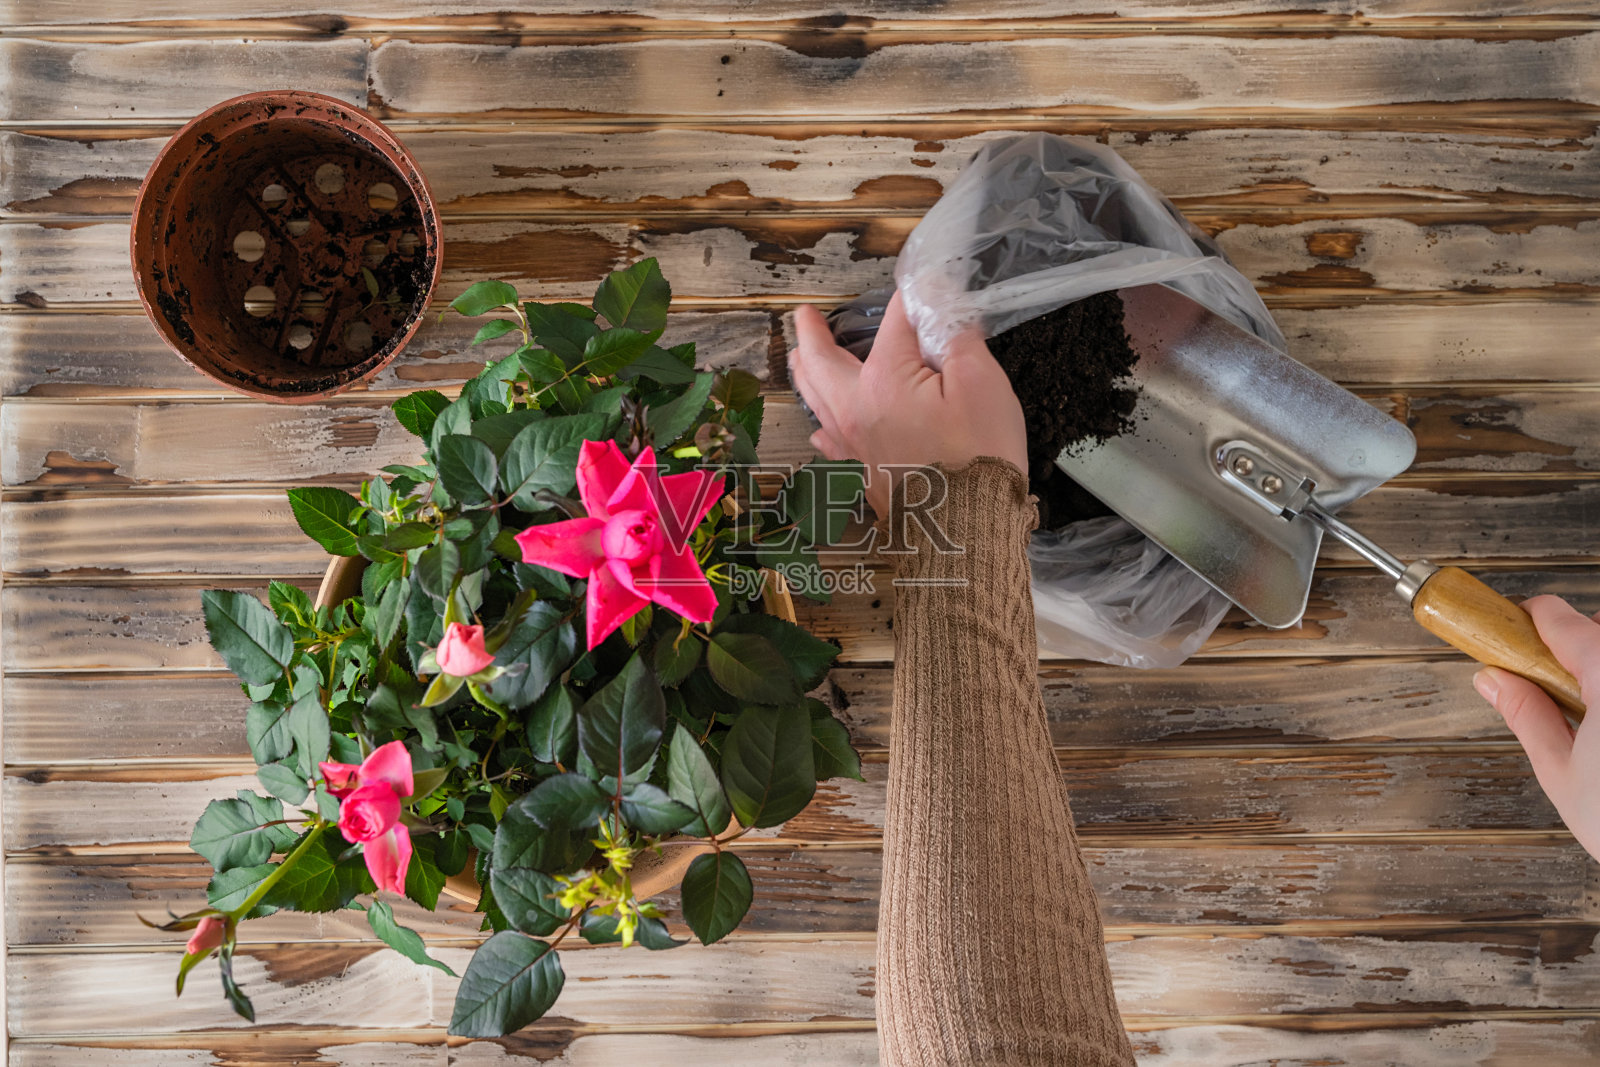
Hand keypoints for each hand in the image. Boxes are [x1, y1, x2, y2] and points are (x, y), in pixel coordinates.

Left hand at [788, 292, 1027, 516]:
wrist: (968, 529)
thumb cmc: (979, 458)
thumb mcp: (982, 382)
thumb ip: (956, 335)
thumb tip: (940, 305)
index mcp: (884, 381)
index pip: (895, 322)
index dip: (913, 301)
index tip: (925, 289)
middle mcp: (855, 410)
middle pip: (822, 361)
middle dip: (811, 334)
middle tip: (804, 317)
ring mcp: (852, 446)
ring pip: (815, 400)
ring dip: (807, 373)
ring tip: (801, 358)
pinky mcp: (860, 474)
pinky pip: (827, 442)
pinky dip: (821, 424)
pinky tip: (819, 425)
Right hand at [1473, 595, 1599, 859]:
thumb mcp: (1561, 774)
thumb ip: (1526, 715)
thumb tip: (1496, 681)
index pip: (1557, 617)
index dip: (1524, 622)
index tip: (1506, 633)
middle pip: (1598, 631)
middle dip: (1570, 652)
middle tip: (1549, 692)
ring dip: (1598, 674)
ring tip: (1590, 721)